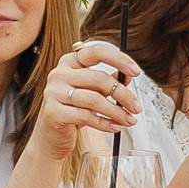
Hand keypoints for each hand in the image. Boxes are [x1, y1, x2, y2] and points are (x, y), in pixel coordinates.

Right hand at [33, 37, 137, 163]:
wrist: (51, 136)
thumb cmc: (72, 110)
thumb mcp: (91, 92)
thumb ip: (107, 81)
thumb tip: (128, 75)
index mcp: (69, 62)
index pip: (96, 51)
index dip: (119, 59)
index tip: (136, 71)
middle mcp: (59, 74)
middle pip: (99, 78)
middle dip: (123, 94)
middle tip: (136, 107)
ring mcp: (54, 93)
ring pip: (94, 99)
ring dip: (117, 112)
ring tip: (129, 120)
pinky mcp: (54, 112)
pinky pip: (86, 116)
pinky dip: (104, 123)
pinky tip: (115, 127)